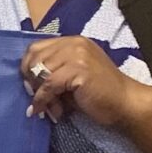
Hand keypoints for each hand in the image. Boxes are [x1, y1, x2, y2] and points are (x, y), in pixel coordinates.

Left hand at [21, 34, 148, 126]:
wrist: (126, 104)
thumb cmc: (99, 94)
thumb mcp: (71, 77)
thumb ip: (51, 73)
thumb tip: (25, 83)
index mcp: (72, 42)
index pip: (35, 48)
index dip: (28, 68)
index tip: (31, 86)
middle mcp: (74, 43)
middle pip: (34, 58)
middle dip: (31, 81)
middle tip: (40, 99)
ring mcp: (78, 54)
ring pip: (40, 72)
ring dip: (39, 93)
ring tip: (50, 107)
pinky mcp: (79, 69)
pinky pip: (48, 85)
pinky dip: (43, 100)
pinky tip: (48, 111)